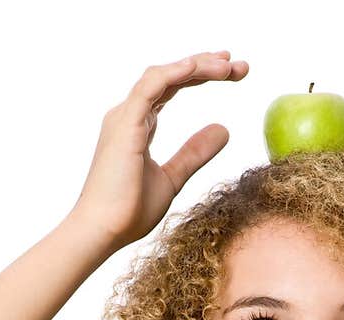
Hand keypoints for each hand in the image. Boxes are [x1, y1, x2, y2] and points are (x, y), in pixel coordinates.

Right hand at [69, 50, 248, 254]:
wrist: (102, 231)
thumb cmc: (128, 211)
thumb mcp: (172, 178)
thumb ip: (194, 153)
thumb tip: (224, 130)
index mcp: (138, 125)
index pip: (171, 88)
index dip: (200, 75)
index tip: (232, 72)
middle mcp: (130, 114)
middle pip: (170, 76)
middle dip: (205, 64)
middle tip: (240, 65)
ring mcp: (125, 117)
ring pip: (162, 76)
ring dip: (196, 65)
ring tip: (228, 65)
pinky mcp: (125, 125)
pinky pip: (151, 87)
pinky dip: (174, 73)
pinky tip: (197, 66)